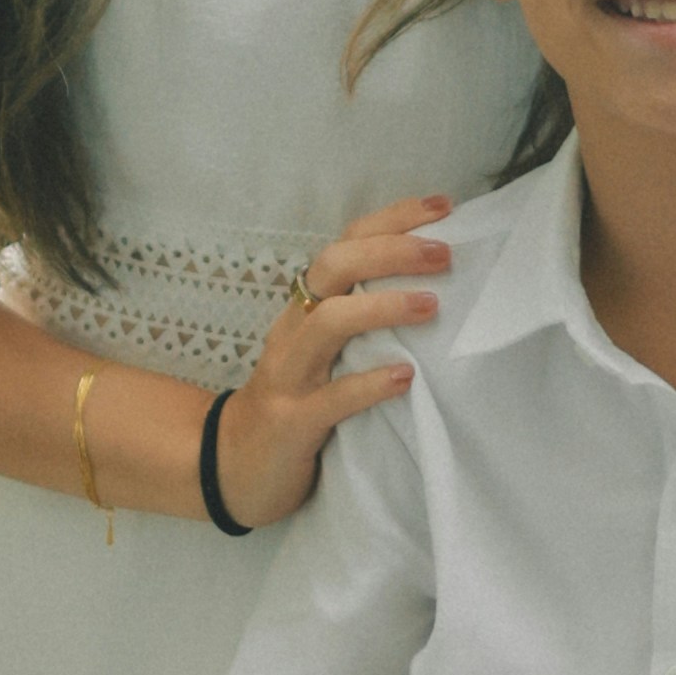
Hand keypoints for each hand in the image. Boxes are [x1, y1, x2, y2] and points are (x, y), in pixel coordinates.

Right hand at [208, 192, 451, 529]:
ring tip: (430, 305)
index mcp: (306, 307)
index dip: (391, 220)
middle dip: (390, 251)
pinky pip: (332, 399)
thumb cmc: (297, 402)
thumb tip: (437, 290)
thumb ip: (365, 321)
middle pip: (333, 267)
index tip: (442, 206)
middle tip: (443, 254)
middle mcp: (294, 330)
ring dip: (383, 308)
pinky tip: (404, 377)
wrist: (232, 467)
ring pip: (328, 323)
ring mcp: (289, 375)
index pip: (345, 244)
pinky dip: (369, 384)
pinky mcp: (292, 422)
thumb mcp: (327, 353)